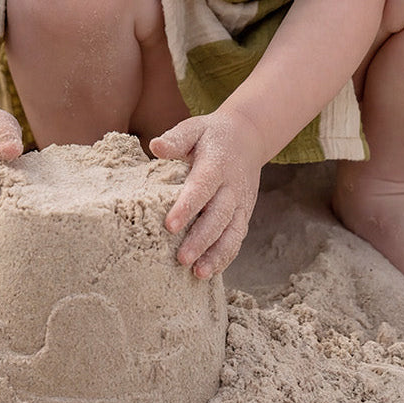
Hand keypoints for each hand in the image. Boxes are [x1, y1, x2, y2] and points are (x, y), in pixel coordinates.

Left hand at [150, 109, 265, 279]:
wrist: (248, 136)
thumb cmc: (211, 135)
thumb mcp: (194, 128)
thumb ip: (176, 139)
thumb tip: (155, 146)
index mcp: (217, 164)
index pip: (202, 187)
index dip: (187, 207)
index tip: (170, 225)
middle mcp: (232, 186)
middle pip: (219, 216)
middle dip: (201, 239)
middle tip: (181, 259)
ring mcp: (241, 202)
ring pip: (232, 232)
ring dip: (216, 254)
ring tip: (198, 273)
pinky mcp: (244, 214)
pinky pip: (237, 238)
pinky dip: (225, 256)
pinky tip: (209, 272)